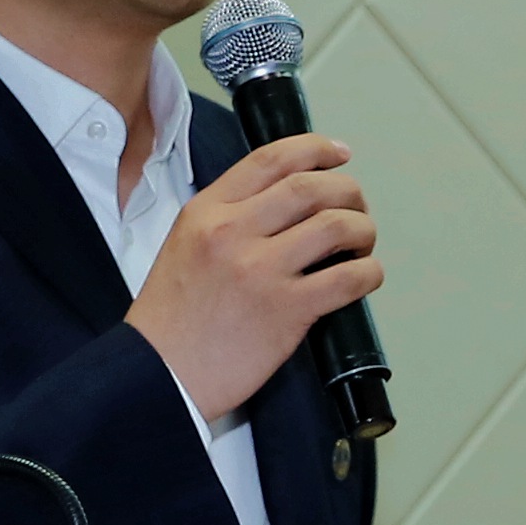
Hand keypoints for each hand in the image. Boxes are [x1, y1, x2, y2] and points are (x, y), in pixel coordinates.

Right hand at [125, 134, 381, 422]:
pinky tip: (363, 276)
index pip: (271, 159)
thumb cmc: (170, 321)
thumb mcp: (184, 245)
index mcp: (207, 212)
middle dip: (348, 191)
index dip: (315, 149)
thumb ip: (228, 218)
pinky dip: (368, 273)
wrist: (158, 375)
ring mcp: (261, 270)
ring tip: (362, 243)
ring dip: (362, 230)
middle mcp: (234, 232)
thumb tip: (285, 203)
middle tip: (356, 208)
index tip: (339, 154)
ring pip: (337, 226)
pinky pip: (348, 278)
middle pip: (312, 187)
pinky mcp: (287, 310)